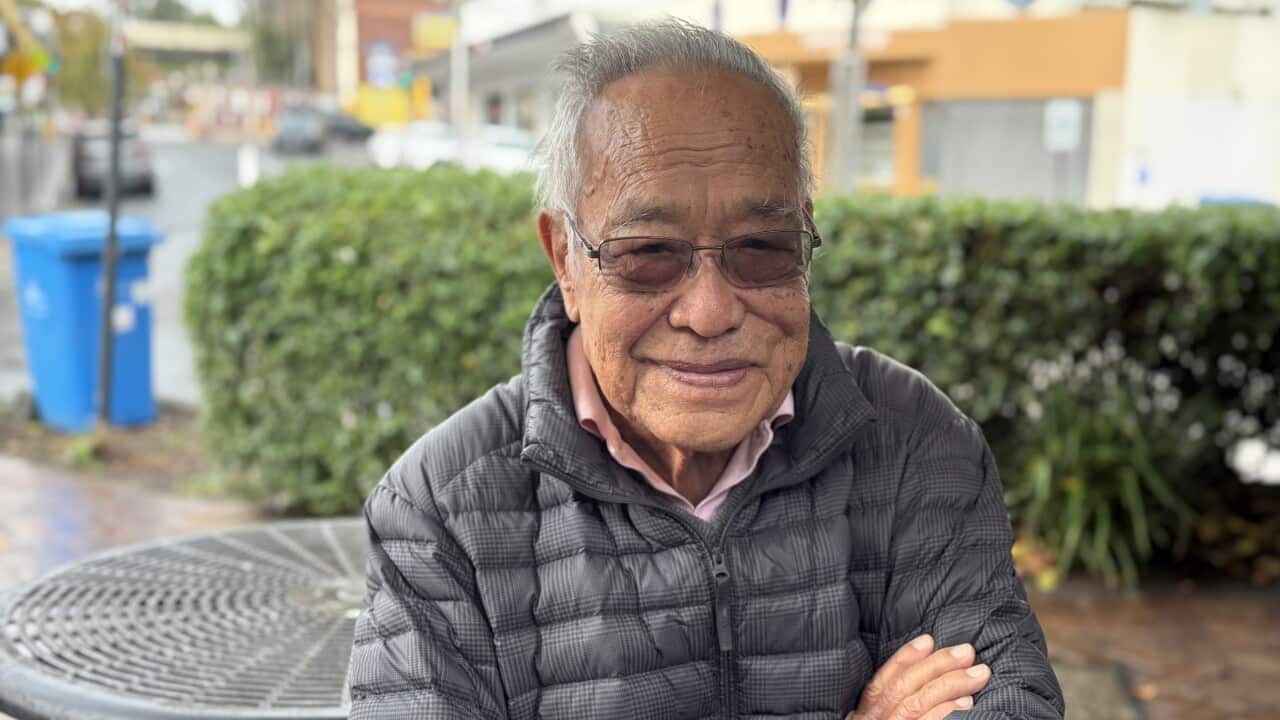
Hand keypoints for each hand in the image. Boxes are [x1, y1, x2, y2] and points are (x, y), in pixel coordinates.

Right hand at [846, 634, 990, 719]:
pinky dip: (946, 713)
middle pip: (902, 691)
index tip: (928, 639)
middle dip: (937, 667)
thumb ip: (892, 710)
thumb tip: (927, 680)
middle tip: (967, 652)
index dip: (903, 659)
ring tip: (977, 675)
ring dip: (949, 686)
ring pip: (916, 707)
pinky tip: (966, 706)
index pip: (881, 684)